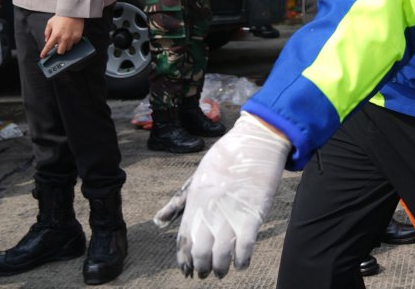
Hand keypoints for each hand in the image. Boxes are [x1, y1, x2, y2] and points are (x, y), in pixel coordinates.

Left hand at [41, 15, 84, 57]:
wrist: (73, 12)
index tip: (43, 56)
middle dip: (58, 50)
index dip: (45, 52)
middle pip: (60, 51)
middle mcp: (63, 38)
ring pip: (68, 48)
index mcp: (55, 35)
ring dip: (65, 46)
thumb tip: (47, 40)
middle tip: (58, 45)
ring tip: (65, 40)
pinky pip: (74, 43)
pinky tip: (71, 36)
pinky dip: (72, 42)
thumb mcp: (50, 23)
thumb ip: (47, 32)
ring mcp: (71, 38)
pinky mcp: (78, 37)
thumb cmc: (62, 16)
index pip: (48, 47)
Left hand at [154, 112, 290, 277]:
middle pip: (200, 251)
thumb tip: (158, 222)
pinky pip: (245, 245)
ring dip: (220, 267)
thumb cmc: (226, 157)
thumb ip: (179, 202)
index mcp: (195, 202)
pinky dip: (242, 259)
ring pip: (221, 253)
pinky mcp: (254, 213)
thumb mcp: (197, 177)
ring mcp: (232, 212)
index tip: (186, 270)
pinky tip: (241, 264)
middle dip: (201, 267)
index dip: (184, 259)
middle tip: (205, 274)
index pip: (183, 239)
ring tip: (222, 272)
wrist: (256, 140)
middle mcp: (211, 210)